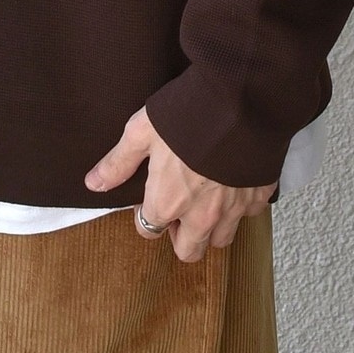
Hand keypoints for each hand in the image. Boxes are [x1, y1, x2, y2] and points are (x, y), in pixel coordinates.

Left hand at [84, 106, 277, 262]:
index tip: (150, 195)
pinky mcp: (260, 195)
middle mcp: (201, 215)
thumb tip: (93, 184)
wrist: (241, 102)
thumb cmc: (187, 115)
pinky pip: (249, 213)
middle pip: (189, 251)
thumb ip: (119, 162)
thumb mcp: (142, 132)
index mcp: (168, 202)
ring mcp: (234, 208)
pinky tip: (233, 180)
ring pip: (221, 239)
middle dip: (180, 237)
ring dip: (211, 227)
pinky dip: (240, 204)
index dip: (145, 214)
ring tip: (206, 197)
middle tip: (179, 207)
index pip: (148, 229)